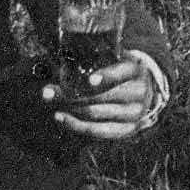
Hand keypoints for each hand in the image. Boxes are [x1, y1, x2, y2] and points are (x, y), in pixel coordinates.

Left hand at [44, 53, 158, 140]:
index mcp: (135, 69)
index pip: (121, 73)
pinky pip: (99, 131)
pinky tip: (60, 117)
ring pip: (96, 113)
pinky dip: (76, 125)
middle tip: (49, 91)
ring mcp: (136, 113)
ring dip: (69, 108)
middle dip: (72, 94)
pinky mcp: (128, 130)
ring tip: (50, 99)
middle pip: (102, 96)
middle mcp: (140, 92)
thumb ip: (88, 59)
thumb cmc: (115, 67)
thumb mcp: (109, 58)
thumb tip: (58, 64)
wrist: (140, 89)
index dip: (106, 77)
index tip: (90, 81)